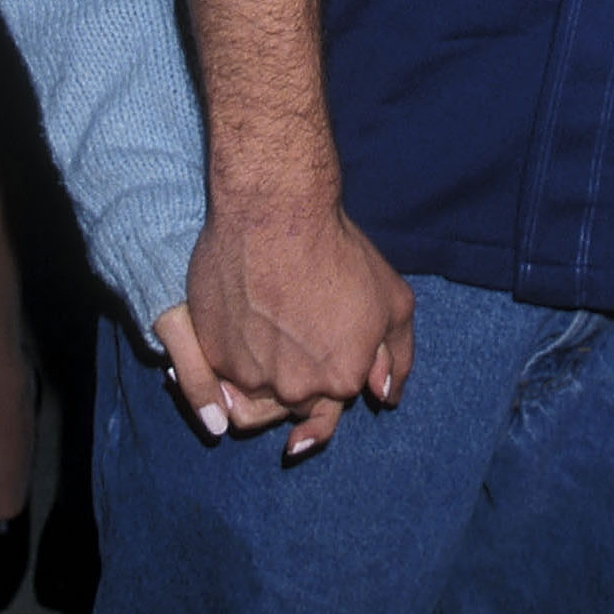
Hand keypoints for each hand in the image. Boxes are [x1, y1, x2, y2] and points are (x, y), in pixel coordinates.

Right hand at [184, 204, 414, 455]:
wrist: (276, 212)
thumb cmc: (339, 250)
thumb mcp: (394, 300)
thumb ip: (399, 356)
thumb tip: (386, 396)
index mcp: (343, 381)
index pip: (333, 400)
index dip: (326, 368)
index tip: (316, 339)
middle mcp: (297, 390)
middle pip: (295, 398)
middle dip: (296, 369)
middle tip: (292, 321)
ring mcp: (251, 376)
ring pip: (256, 387)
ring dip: (261, 363)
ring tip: (265, 315)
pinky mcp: (214, 355)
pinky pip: (224, 369)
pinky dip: (232, 349)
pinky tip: (241, 314)